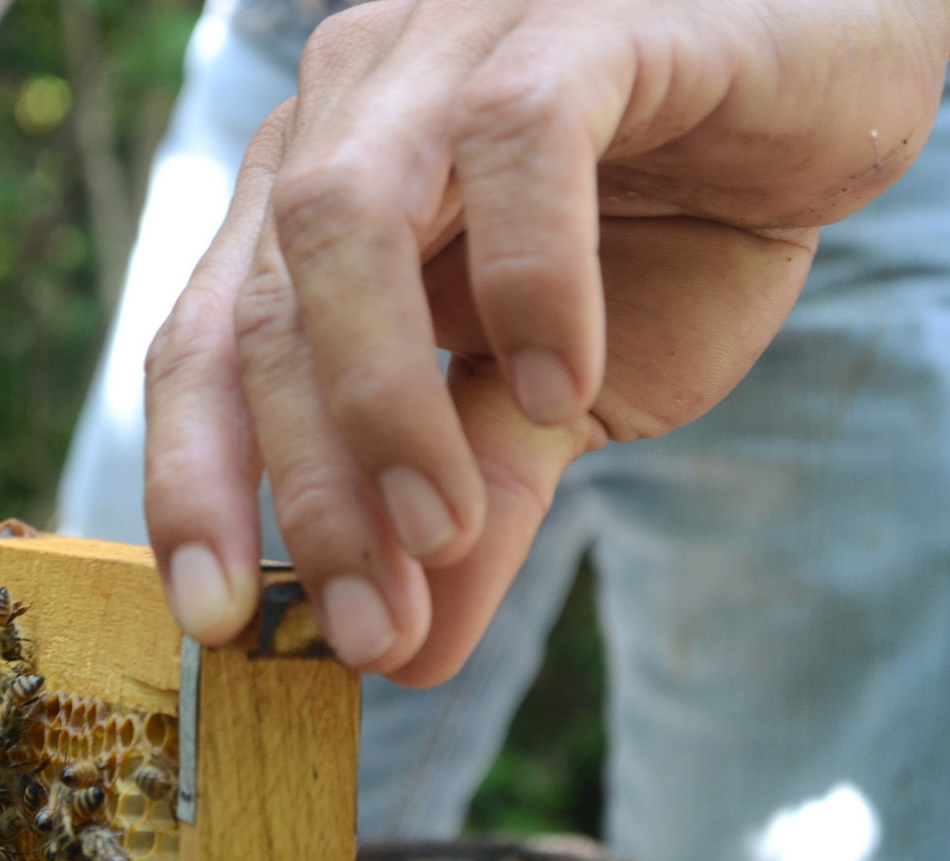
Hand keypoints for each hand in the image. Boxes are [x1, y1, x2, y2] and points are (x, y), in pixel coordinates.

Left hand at [144, 0, 949, 682]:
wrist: (814, 109)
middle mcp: (343, 123)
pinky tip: (567, 385)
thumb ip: (473, 506)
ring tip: (438, 530)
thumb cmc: (662, 244)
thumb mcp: (552, 407)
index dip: (192, 482)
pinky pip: (516, 144)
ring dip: (377, 400)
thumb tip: (405, 652)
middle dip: (306, 490)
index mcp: (306, 211)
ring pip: (341, 220)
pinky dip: (529, 280)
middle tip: (367, 628)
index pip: (201, 349)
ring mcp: (441, 60)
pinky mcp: (572, 29)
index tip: (219, 621)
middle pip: (261, 313)